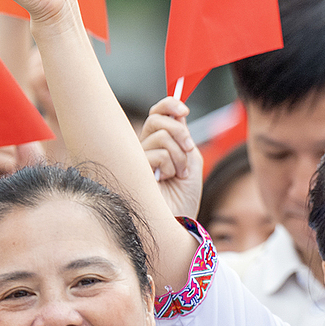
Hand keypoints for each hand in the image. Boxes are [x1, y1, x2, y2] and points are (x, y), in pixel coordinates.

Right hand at [143, 96, 202, 218]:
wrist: (180, 220)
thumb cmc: (184, 195)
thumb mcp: (191, 159)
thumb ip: (183, 135)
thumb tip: (178, 111)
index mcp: (158, 143)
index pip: (157, 113)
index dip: (168, 105)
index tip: (184, 110)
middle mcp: (144, 148)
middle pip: (156, 119)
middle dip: (179, 130)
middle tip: (189, 148)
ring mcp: (136, 158)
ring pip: (160, 136)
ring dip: (178, 156)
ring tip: (178, 174)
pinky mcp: (133, 169)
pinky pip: (158, 153)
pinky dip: (170, 165)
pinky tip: (166, 180)